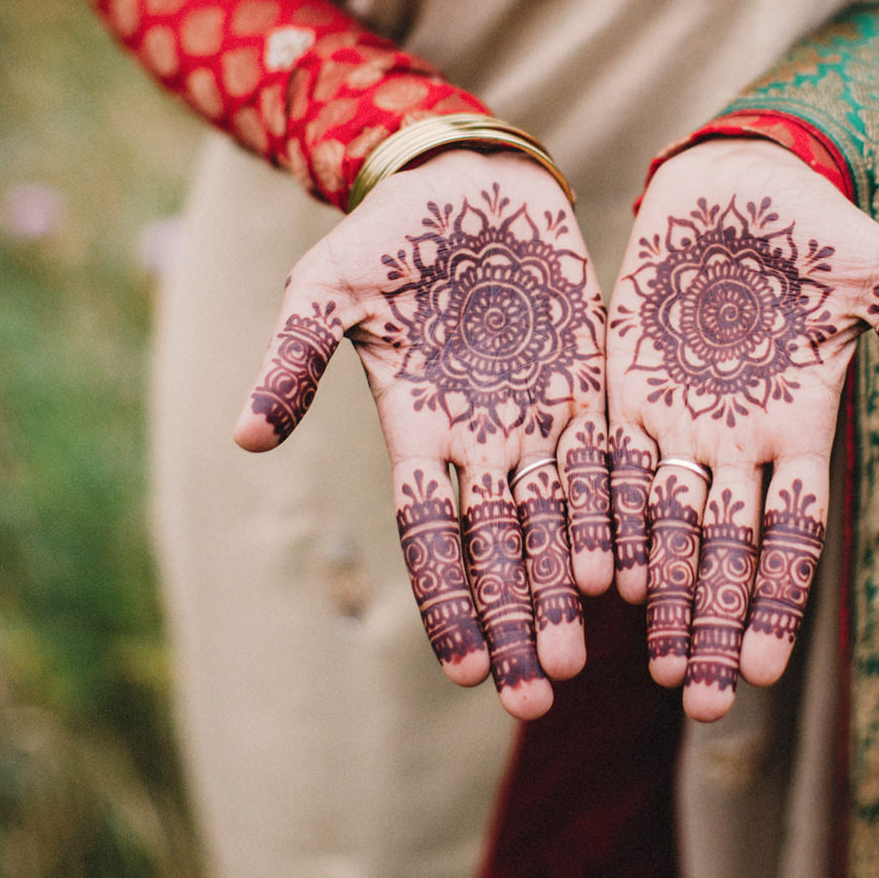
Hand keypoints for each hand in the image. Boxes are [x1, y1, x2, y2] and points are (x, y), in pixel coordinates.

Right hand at [234, 148, 612, 719]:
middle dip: (516, 622)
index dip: (447, 599)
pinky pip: (609, 464)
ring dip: (569, 590)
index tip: (464, 668)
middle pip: (500, 552)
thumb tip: (242, 436)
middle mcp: (480, 443)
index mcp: (416, 432)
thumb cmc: (391, 232)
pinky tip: (636, 573)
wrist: (469, 181)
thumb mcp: (329, 287)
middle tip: (537, 696)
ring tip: (582, 659)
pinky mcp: (589, 389)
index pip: (431, 537)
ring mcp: (538, 420)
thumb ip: (293, 360)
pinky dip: (619, 516)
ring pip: (558, 524)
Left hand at [607, 139, 878, 720]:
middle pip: (723, 553)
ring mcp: (679, 420)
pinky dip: (603, 516)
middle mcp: (738, 443)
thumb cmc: (822, 229)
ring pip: (663, 525)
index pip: (790, 540)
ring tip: (645, 662)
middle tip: (697, 701)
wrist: (740, 178)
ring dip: (658, 592)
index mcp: (802, 431)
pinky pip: (609, 464)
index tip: (759, 674)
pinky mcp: (625, 388)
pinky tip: (593, 573)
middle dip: (712, 625)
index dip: (774, 604)